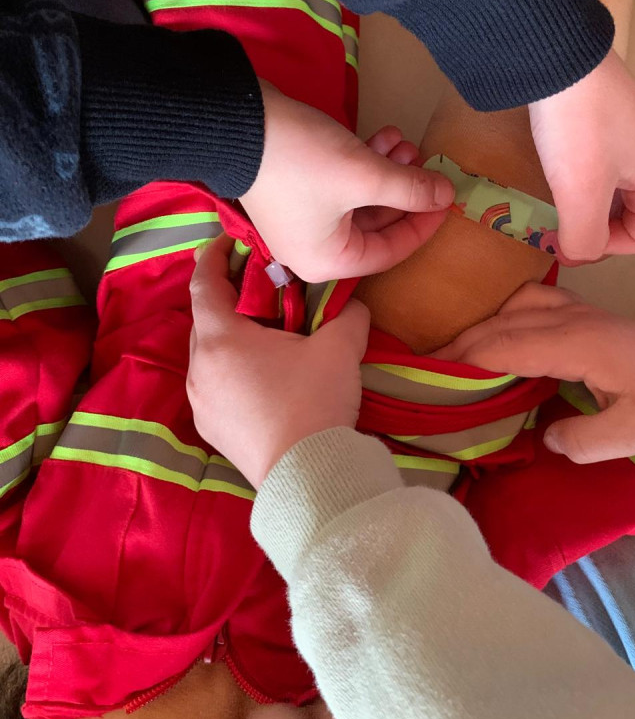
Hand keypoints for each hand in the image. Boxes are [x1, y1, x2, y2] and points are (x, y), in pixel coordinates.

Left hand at [188, 234, 369, 487]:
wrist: (308, 477)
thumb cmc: (315, 401)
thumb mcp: (339, 346)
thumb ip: (346, 312)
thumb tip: (350, 302)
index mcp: (221, 338)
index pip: (204, 282)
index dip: (214, 256)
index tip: (230, 241)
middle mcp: (200, 368)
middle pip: (206, 319)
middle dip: (230, 299)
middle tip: (263, 290)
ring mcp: (201, 403)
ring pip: (210, 356)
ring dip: (232, 340)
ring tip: (266, 337)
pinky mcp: (212, 431)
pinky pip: (216, 387)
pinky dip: (233, 372)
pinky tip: (264, 380)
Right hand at [240, 85, 453, 282]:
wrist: (237, 122)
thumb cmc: (303, 161)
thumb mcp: (364, 175)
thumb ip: (410, 190)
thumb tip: (447, 195)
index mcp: (328, 261)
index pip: (390, 252)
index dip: (423, 223)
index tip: (447, 197)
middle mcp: (314, 248)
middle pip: (377, 226)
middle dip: (403, 190)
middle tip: (423, 160)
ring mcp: (304, 219)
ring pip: (361, 201)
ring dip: (386, 172)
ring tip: (404, 142)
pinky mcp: (297, 191)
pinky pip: (342, 187)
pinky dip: (364, 164)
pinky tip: (383, 137)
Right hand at [438, 282, 634, 461]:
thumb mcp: (633, 434)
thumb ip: (583, 441)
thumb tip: (544, 437)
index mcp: (574, 345)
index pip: (503, 347)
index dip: (463, 362)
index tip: (431, 379)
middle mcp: (569, 319)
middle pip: (499, 324)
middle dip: (459, 346)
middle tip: (426, 373)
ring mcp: (576, 311)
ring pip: (512, 306)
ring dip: (480, 327)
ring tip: (457, 357)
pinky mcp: (583, 312)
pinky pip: (531, 301)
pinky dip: (504, 314)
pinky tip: (498, 333)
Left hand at [528, 51, 634, 261]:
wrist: (561, 54)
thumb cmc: (578, 128)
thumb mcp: (580, 193)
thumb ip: (584, 239)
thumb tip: (578, 255)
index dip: (601, 251)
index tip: (561, 244)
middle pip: (633, 216)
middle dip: (595, 227)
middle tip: (557, 227)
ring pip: (618, 191)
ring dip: (588, 203)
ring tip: (556, 201)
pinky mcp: (621, 118)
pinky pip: (609, 165)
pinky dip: (586, 178)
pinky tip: (561, 170)